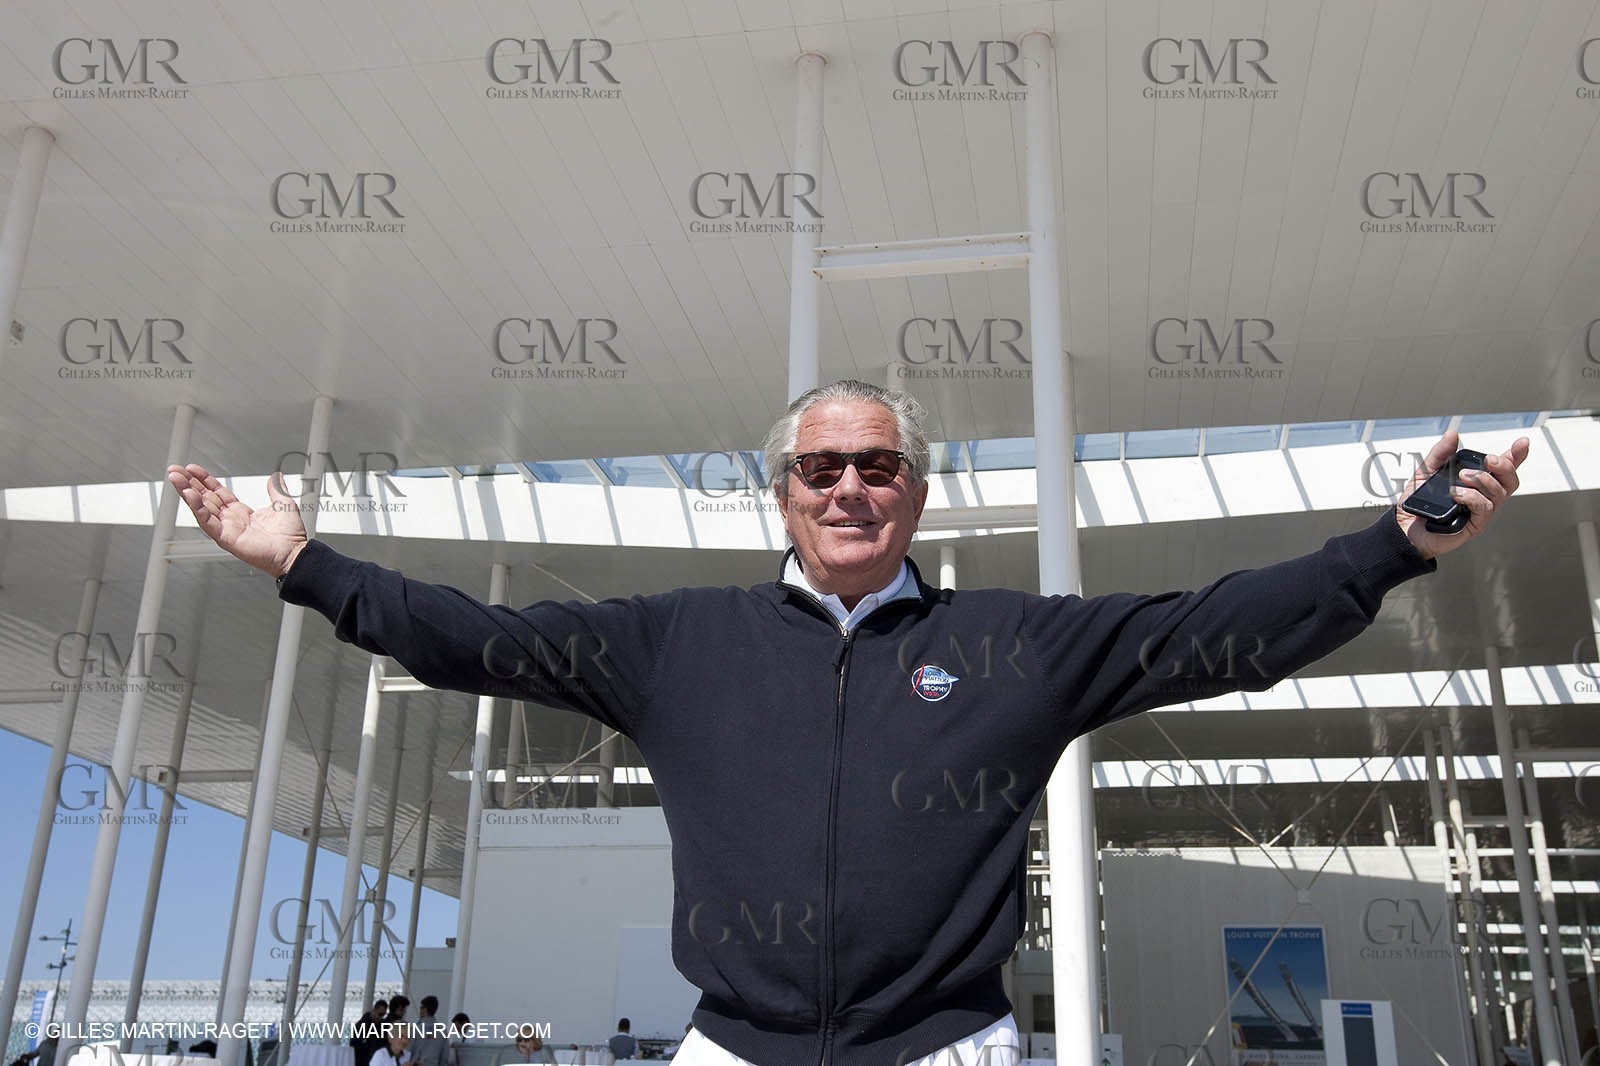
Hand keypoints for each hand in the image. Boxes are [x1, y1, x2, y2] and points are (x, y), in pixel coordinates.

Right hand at [166, 463, 309, 577]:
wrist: (294, 553)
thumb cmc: (290, 536)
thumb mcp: (283, 504)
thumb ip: (276, 489)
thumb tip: (276, 476)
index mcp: (241, 512)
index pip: (217, 493)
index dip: (204, 480)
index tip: (193, 469)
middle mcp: (230, 520)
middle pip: (204, 498)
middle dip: (189, 483)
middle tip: (175, 470)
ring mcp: (226, 529)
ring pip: (201, 508)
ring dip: (186, 492)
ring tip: (175, 478)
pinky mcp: (225, 538)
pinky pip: (207, 522)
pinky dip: (197, 508)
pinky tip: (189, 495)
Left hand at [1392, 429, 1529, 559]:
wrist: (1403, 526)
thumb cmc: (1420, 501)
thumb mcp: (1427, 472)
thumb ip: (1440, 454)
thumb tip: (1453, 434)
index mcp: (1476, 482)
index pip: (1502, 468)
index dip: (1516, 456)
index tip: (1523, 442)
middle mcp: (1484, 496)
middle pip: (1510, 481)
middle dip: (1505, 466)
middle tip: (1489, 459)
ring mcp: (1481, 512)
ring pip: (1499, 494)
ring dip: (1484, 480)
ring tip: (1463, 476)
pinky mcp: (1474, 526)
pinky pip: (1484, 509)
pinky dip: (1472, 497)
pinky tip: (1457, 493)